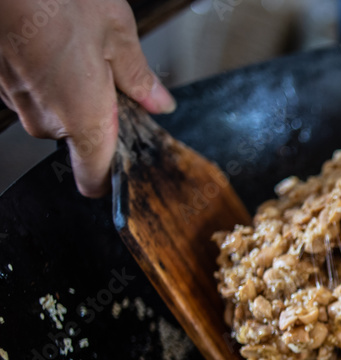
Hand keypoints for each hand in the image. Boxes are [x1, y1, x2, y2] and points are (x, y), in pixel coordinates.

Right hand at [0, 0, 174, 196]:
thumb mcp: (117, 33)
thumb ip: (139, 77)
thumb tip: (160, 102)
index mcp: (83, 118)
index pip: (95, 178)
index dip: (113, 175)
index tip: (127, 160)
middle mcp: (45, 118)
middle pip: (80, 135)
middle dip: (99, 109)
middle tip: (109, 70)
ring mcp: (13, 101)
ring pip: (54, 110)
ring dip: (70, 88)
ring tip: (75, 45)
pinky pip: (30, 90)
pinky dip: (44, 73)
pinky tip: (50, 40)